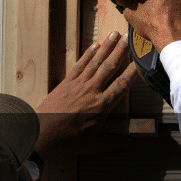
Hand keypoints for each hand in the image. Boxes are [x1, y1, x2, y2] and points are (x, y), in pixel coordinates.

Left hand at [35, 30, 138, 153]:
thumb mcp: (94, 145)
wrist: (41, 133)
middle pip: (109, 67)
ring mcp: (79, 84)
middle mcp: (92, 91)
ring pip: (96, 61)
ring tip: (115, 34)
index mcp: (101, 106)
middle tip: (129, 37)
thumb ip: (114, 142)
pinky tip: (95, 45)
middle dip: (120, 51)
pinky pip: (81, 64)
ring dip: (107, 47)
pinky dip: (89, 53)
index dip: (131, 73)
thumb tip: (131, 143)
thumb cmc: (68, 140)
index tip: (139, 62)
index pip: (121, 86)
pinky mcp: (67, 82)